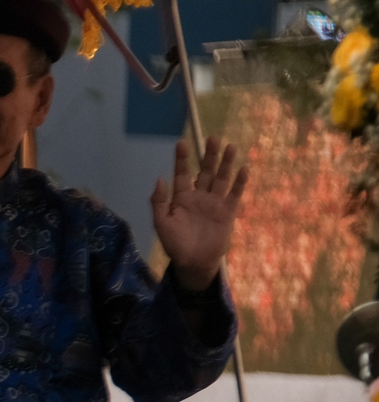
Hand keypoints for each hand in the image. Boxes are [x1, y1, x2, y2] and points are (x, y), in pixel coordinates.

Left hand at [151, 136, 247, 292]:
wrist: (193, 262)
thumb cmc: (175, 244)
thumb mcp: (161, 223)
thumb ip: (159, 202)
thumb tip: (160, 178)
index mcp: (181, 197)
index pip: (182, 173)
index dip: (182, 159)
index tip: (181, 143)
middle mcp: (199, 196)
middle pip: (205, 171)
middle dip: (209, 155)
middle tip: (213, 138)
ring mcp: (214, 203)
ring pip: (220, 179)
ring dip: (225, 164)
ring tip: (230, 147)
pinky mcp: (227, 212)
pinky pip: (234, 195)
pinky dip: (239, 183)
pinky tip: (243, 169)